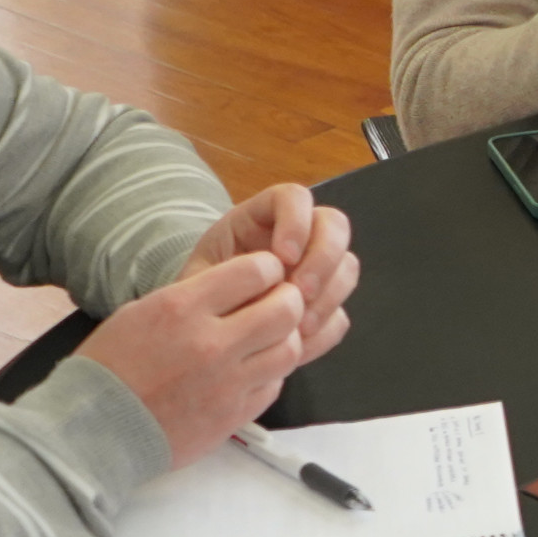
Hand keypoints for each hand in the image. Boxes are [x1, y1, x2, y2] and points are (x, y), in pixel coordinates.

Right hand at [81, 253, 306, 466]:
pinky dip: (271, 374)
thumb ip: (194, 297)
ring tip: (270, 338)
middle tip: (281, 302)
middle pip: (285, 310)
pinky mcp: (234, 415)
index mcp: (182, 308)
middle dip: (289, 300)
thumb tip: (240, 286)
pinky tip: (253, 370)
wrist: (95, 427)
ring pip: (290, 349)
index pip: (255, 271)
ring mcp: (226, 382)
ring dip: (285, 339)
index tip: (268, 273)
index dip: (268, 268)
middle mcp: (210, 343)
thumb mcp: (142, 312)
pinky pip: (275, 385)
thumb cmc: (111, 368)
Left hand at [182, 185, 356, 365]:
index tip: (282, 258)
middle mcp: (295, 237)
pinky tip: (300, 339)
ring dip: (329, 295)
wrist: (196, 333)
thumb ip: (226, 273)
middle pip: (334, 225)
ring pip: (346, 266)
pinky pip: (341, 309)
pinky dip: (326, 324)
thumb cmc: (191, 299)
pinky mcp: (320, 305)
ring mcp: (313, 270)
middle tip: (301, 293)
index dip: (297, 222)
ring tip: (298, 326)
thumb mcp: (194, 278)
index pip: (294, 198)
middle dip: (323, 260)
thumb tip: (273, 275)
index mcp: (260, 218)